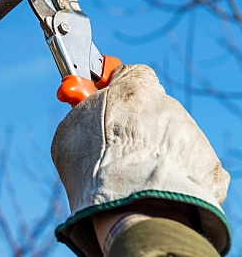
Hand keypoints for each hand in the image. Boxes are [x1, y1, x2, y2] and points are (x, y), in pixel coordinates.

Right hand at [51, 64, 229, 255]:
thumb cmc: (93, 165)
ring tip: (131, 173)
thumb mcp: (71, 129)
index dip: (117, 85)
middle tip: (116, 143)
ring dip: (153, 148)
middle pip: (150, 107)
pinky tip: (152, 186)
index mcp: (134, 89)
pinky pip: (187, 162)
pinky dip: (171, 172)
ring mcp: (190, 133)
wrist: (130, 205)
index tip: (105, 95)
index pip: (131, 72)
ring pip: (167, 135)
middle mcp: (166, 104)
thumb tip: (80, 108)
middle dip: (135, 121)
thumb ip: (81, 112)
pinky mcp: (208, 164)